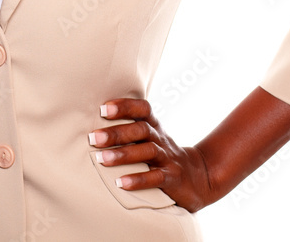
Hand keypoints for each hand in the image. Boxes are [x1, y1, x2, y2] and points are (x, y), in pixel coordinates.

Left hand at [88, 98, 218, 212]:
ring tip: (101, 159)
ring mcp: (168, 158)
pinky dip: (138, 180)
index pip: (143, 109)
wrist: (198, 177)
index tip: (103, 108)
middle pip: (141, 130)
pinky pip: (156, 177)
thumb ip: (129, 129)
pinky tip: (120, 183)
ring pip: (147, 151)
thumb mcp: (150, 138)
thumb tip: (91, 124)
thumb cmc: (162, 155)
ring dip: (123, 154)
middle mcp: (161, 139)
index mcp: (154, 126)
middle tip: (93, 137)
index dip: (125, 106)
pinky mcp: (172, 178)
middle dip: (116, 133)